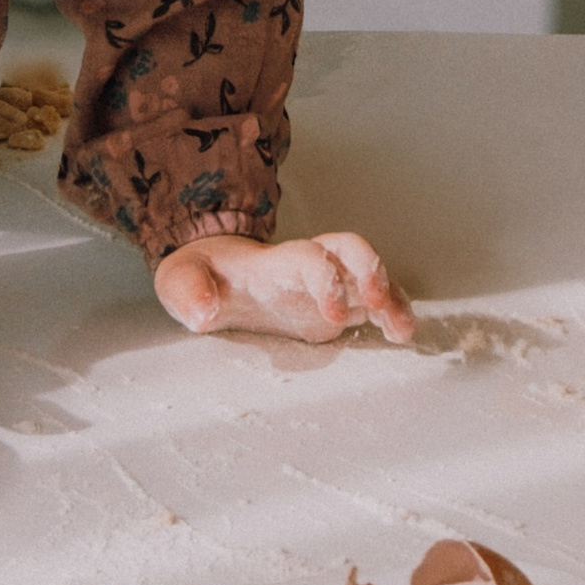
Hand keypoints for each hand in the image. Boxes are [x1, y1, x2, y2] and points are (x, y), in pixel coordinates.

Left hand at [153, 229, 415, 347]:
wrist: (214, 276)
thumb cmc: (200, 276)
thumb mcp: (180, 280)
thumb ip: (188, 292)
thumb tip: (203, 312)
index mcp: (274, 262)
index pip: (310, 258)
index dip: (326, 279)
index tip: (334, 313)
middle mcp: (310, 265)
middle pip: (352, 250)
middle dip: (372, 270)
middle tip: (381, 304)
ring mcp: (327, 284)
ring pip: (370, 277)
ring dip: (391, 296)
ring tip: (404, 330)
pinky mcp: (336, 306)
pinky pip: (373, 304)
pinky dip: (391, 314)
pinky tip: (401, 334)